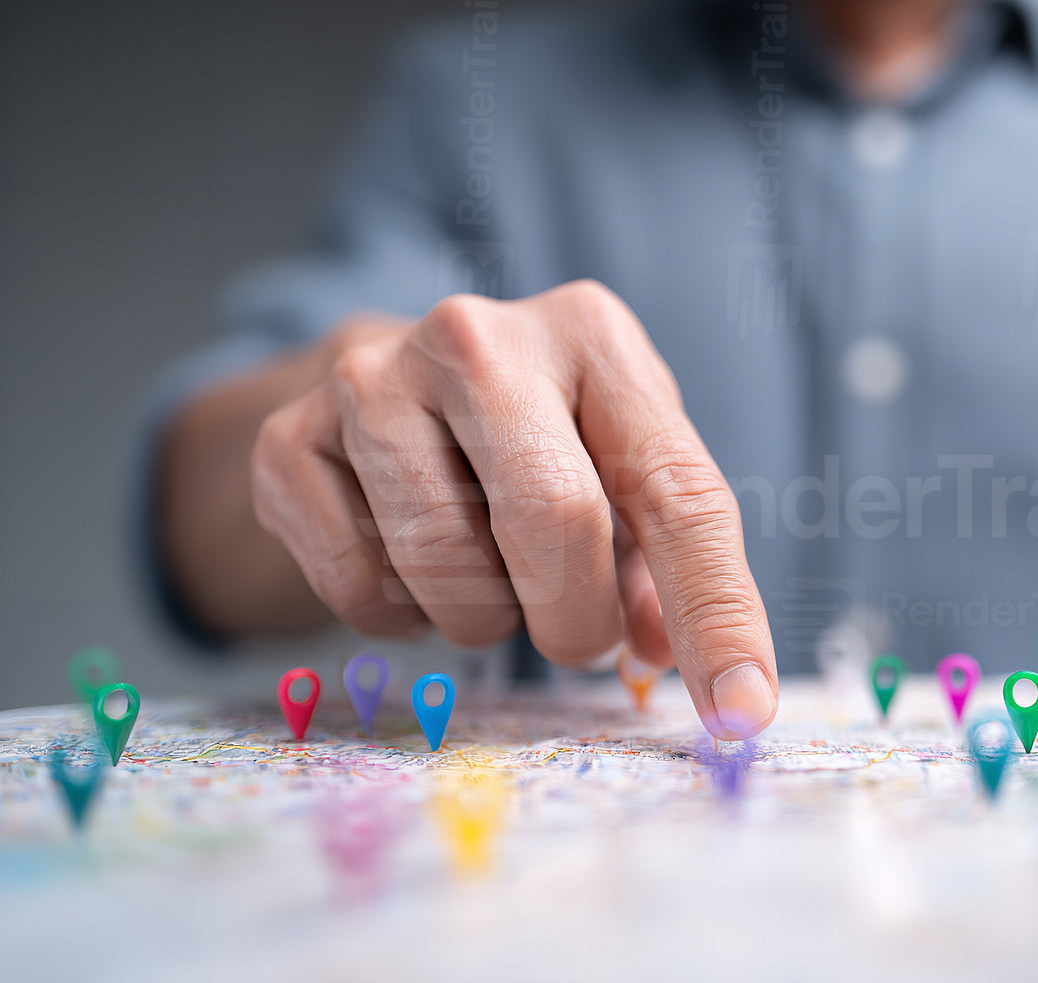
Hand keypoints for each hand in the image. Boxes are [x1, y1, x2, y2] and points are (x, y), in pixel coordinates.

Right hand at [249, 281, 777, 737]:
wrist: (390, 391)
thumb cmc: (538, 442)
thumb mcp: (624, 475)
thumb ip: (671, 569)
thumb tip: (702, 674)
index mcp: (594, 335)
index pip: (677, 491)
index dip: (716, 613)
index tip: (741, 710)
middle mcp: (479, 336)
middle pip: (554, 517)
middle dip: (576, 618)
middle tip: (576, 636)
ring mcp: (371, 378)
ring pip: (446, 563)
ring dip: (484, 616)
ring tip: (489, 575)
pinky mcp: (287, 438)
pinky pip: (356, 585)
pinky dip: (399, 615)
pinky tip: (409, 563)